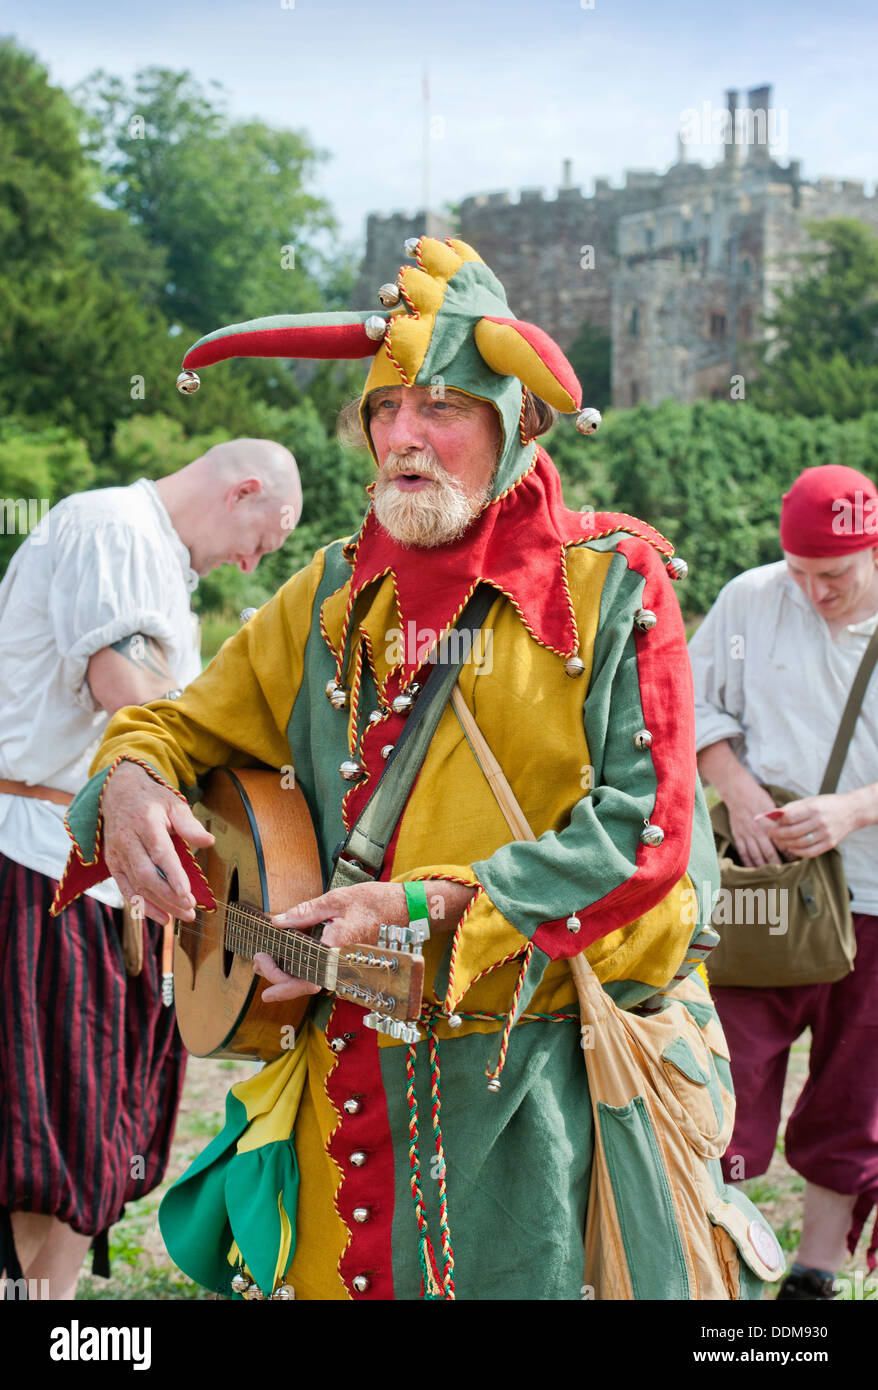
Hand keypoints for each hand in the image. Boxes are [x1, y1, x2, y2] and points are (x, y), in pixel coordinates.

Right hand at [102, 760, 213, 922]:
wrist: (118, 794)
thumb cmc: (152, 801)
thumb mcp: (174, 804)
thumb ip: (190, 825)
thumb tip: (208, 842)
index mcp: (145, 822)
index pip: (160, 853)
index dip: (173, 875)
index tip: (187, 894)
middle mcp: (127, 840)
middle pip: (146, 874)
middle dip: (168, 896)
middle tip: (190, 910)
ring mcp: (117, 854)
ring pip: (136, 885)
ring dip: (159, 904)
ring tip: (181, 916)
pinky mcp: (113, 864)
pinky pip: (125, 889)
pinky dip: (141, 905)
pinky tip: (160, 916)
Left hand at [253, 881, 407, 1002]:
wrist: (409, 909)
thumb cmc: (376, 902)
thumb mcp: (336, 900)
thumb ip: (305, 913)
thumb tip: (278, 922)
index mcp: (336, 953)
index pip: (302, 980)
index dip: (277, 979)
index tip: (260, 962)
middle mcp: (342, 967)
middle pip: (304, 985)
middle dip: (278, 977)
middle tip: (259, 960)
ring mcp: (348, 969)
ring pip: (313, 981)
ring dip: (290, 974)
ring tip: (269, 959)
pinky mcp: (351, 964)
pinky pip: (324, 974)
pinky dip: (304, 968)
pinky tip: (291, 956)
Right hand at [723, 777, 784, 867]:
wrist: (739, 793)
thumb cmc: (758, 798)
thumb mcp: (773, 807)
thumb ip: (780, 822)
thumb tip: (791, 832)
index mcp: (769, 825)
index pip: (782, 843)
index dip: (789, 853)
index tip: (795, 859)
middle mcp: (758, 832)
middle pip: (770, 853)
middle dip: (778, 864)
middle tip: (785, 872)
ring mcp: (747, 835)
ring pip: (756, 855)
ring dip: (764, 866)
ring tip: (771, 874)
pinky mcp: (738, 836)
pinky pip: (743, 853)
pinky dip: (748, 863)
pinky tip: (754, 869)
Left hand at [765, 793, 859, 858]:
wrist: (851, 811)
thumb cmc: (826, 804)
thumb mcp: (809, 801)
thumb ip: (791, 808)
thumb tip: (771, 815)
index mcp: (813, 809)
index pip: (789, 818)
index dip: (777, 822)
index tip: (770, 823)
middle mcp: (820, 822)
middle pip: (792, 832)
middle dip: (777, 835)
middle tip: (770, 834)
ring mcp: (826, 834)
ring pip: (799, 844)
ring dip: (786, 844)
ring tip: (779, 841)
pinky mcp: (830, 844)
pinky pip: (810, 852)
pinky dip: (798, 852)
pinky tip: (792, 848)